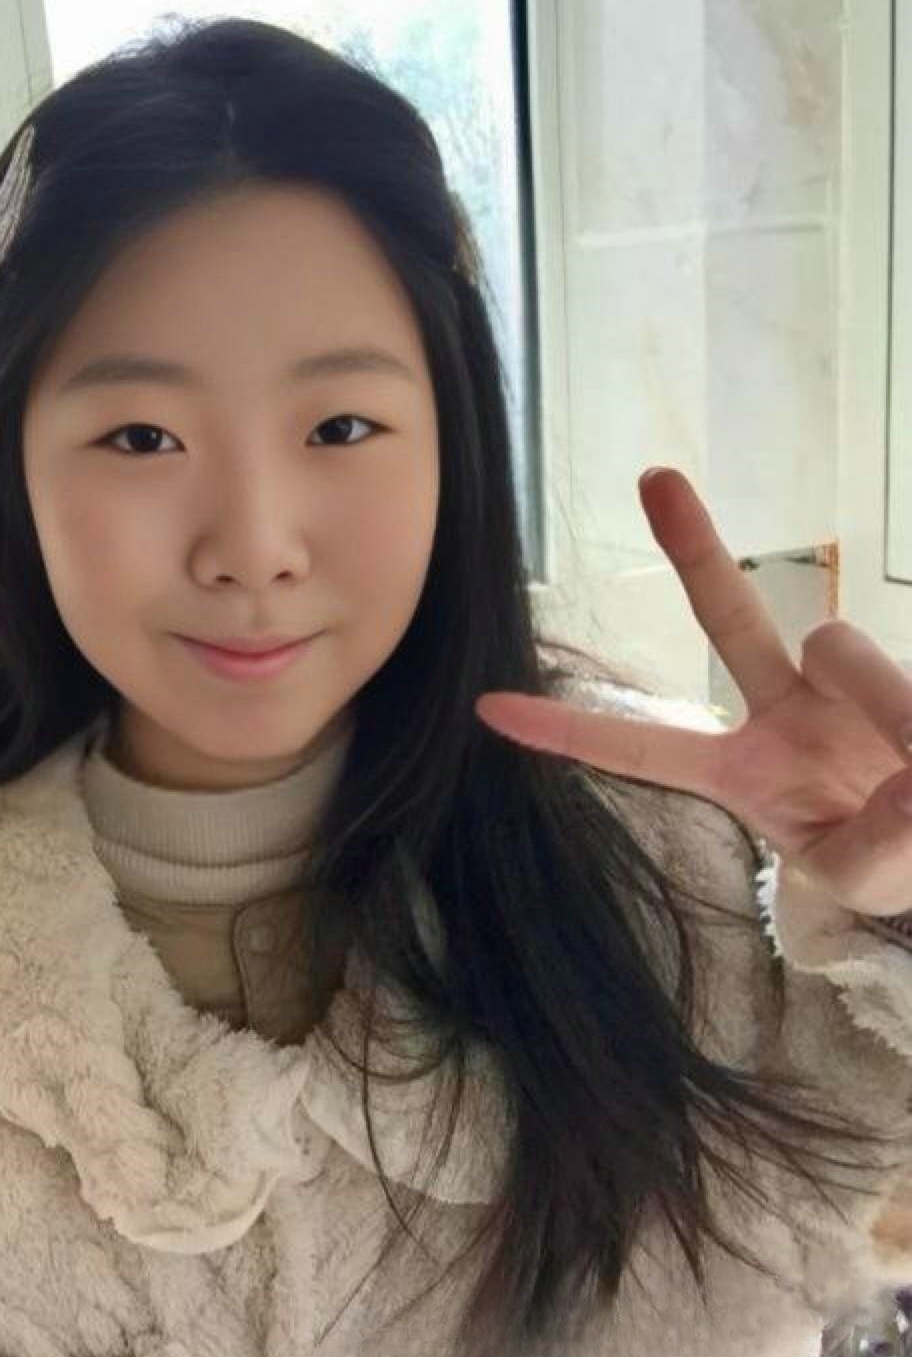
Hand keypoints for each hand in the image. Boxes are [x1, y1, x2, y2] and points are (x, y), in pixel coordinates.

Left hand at [476, 467, 911, 918]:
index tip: (487, 706)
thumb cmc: (892, 860)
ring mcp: (845, 680)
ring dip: (888, 710)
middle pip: (727, 618)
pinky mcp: (900, 667)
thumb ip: (867, 840)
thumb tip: (891, 744)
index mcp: (742, 774)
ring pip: (842, 652)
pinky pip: (906, 689)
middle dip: (693, 550)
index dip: (568, 733)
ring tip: (910, 775)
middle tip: (653, 480)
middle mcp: (781, 711)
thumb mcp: (860, 875)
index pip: (642, 751)